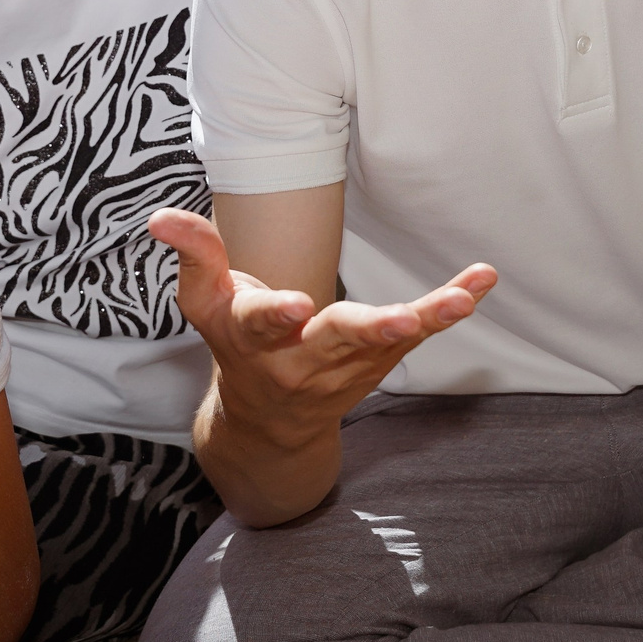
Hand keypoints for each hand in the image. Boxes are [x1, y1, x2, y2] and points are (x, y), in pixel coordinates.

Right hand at [148, 208, 494, 447]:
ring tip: (465, 297)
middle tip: (402, 320)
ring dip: (430, 317)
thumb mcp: (206, 302)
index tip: (295, 306)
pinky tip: (483, 280)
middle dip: (369, 331)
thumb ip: (195, 255)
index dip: (276, 314)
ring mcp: (346, 366)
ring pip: (388, 342)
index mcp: (253, 339)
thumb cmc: (236, 342)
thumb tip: (159, 219)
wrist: (269, 421)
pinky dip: (451, 306)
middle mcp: (301, 360)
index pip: (261, 325)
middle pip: (336, 342)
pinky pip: (417, 333)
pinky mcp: (379, 361)